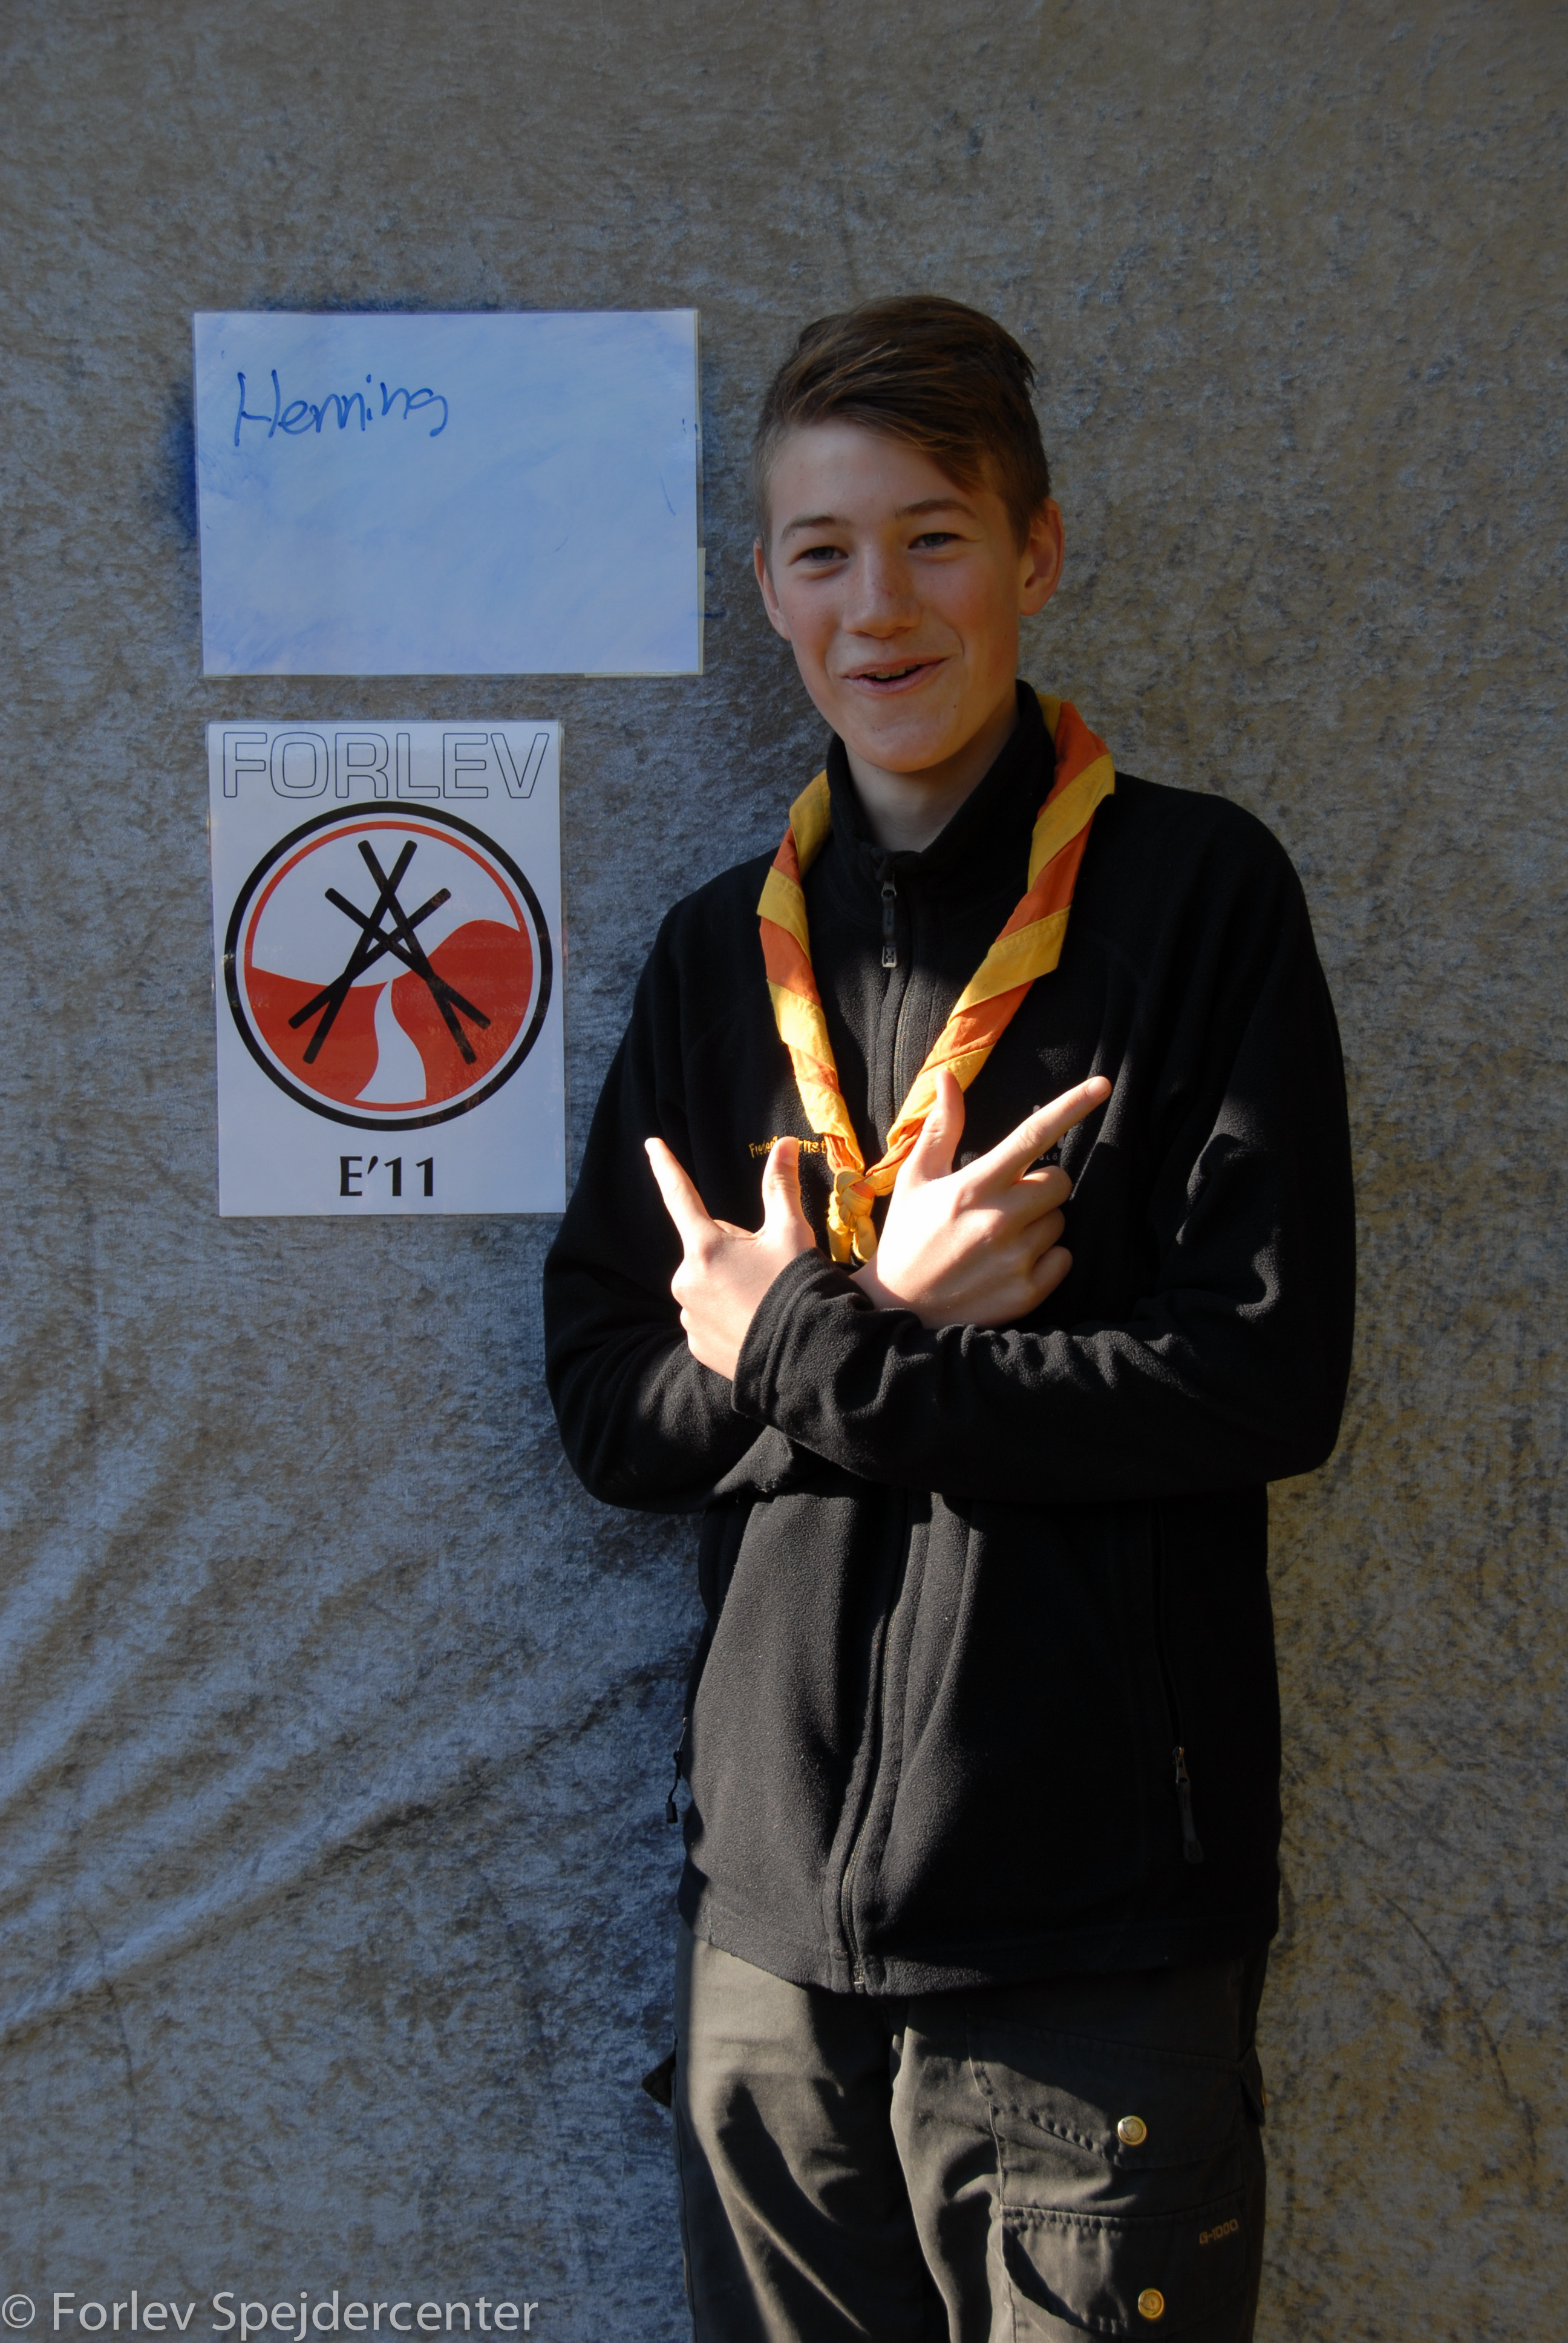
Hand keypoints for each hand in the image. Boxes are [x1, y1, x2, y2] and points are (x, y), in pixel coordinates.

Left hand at [646, 1135, 816, 1379]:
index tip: (650, 1143)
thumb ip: (781, 1187)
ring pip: (707, 1284)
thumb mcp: (792, 1233)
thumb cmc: (798, 1289)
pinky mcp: (695, 1344)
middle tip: (767, 1268)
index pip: (679, 1195)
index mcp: (706, 1246)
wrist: (805, 1360)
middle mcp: (685, 1280)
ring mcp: (688, 1315)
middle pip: (707, 1248)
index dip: (665, 1166)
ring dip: (729, 1284)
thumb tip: (784, 1144)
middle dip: (733, 1250)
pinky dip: (727, 1315)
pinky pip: (707, 1317)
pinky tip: (753, 1324)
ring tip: (764, 1301)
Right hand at [855, 1069, 1111, 1328]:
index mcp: (974, 1186)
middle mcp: (999, 1219)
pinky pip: (1063, 1258)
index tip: (1103, 1084)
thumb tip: (947, 1077)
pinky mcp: (1028, 1292)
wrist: (899, 1311)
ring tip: (998, 1240)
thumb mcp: (915, 1179)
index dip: (1072, 1106)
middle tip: (1005, 1203)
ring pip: (1060, 1221)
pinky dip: (1045, 1260)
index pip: (1033, 1135)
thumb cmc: (908, 1236)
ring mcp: (1016, 1258)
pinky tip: (1009, 1266)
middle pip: (1058, 1182)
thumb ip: (940, 1128)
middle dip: (1039, 1186)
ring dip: (1038, 1224)